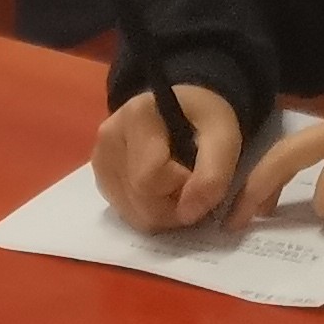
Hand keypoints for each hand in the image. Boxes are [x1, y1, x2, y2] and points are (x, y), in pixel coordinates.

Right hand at [90, 81, 241, 230]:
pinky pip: (124, 213)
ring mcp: (99, 158)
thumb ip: (213, 175)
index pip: (150, 180)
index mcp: (136, 116)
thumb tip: (187, 213)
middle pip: (139, 202)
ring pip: (131, 214)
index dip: (181, 188)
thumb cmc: (204, 119)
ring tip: (177, 184)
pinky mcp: (101, 176)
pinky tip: (160, 189)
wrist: (186, 108)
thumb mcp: (224, 137)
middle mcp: (108, 137)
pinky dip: (148, 211)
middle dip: (173, 206)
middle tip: (191, 183)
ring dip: (162, 212)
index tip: (198, 174)